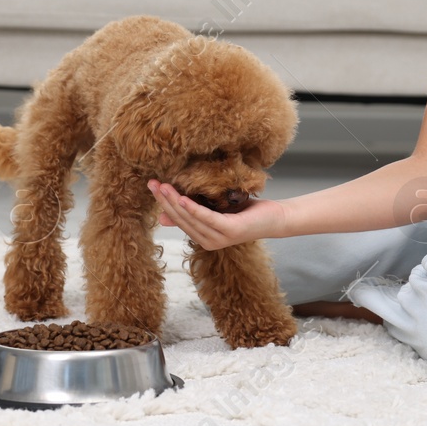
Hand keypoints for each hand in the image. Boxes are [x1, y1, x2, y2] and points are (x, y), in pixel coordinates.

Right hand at [147, 179, 287, 249]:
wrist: (274, 217)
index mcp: (203, 237)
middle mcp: (208, 242)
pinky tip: (182, 198)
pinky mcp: (229, 231)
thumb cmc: (245, 211)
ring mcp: (219, 238)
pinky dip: (193, 209)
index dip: (163, 203)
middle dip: (165, 201)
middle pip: (181, 219)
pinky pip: (207, 218)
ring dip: (175, 202)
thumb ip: (193, 211)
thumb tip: (162, 215)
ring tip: (164, 186)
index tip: (152, 186)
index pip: (178, 220)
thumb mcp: (214, 210)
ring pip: (191, 218)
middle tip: (152, 183)